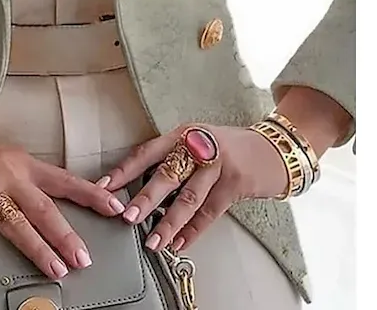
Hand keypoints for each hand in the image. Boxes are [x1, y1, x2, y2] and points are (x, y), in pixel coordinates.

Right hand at [0, 131, 125, 293]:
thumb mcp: (5, 158)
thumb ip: (28, 177)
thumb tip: (56, 200)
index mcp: (22, 163)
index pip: (63, 180)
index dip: (90, 194)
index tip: (115, 207)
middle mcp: (6, 174)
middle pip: (43, 208)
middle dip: (66, 234)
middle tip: (83, 258)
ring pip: (14, 224)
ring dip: (36, 249)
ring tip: (55, 270)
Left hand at [100, 125, 287, 252]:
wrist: (272, 149)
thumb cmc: (228, 148)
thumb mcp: (198, 142)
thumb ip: (173, 159)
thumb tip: (139, 187)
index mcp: (183, 134)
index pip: (147, 152)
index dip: (125, 170)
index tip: (104, 186)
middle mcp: (199, 146)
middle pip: (167, 174)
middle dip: (146, 199)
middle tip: (127, 216)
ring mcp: (219, 165)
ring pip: (188, 198)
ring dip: (168, 222)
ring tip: (153, 240)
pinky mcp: (236, 184)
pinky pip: (210, 212)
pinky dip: (193, 231)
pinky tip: (179, 242)